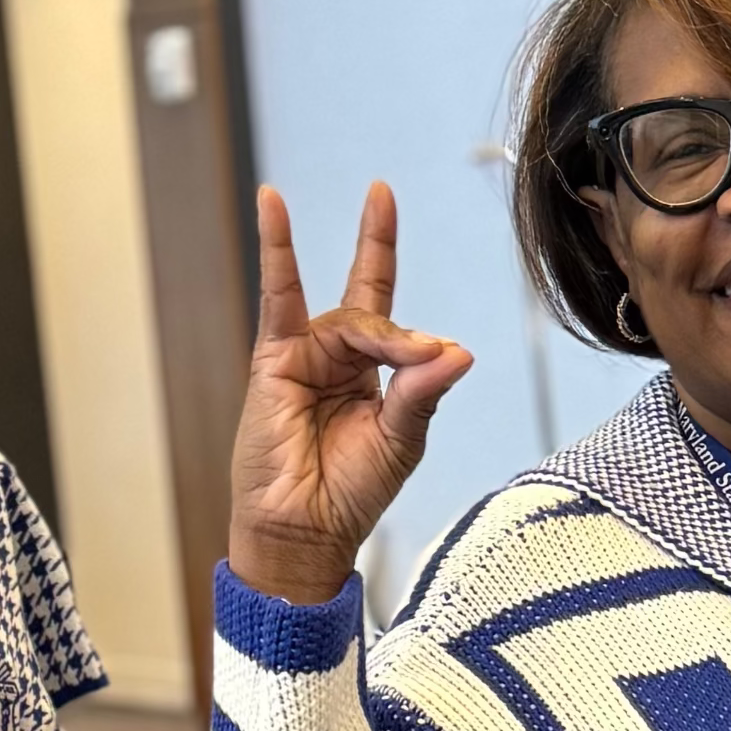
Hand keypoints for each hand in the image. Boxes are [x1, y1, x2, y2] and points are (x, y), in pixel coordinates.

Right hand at [227, 181, 473, 605]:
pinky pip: (278, 296)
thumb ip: (422, 394)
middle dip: (384, 275)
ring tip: (409, 356)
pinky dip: (277, 251)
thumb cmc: (350, 495)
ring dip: (385, 335)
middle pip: (373, 310)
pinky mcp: (275, 361)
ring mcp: (304, 356)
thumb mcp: (400, 442)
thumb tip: (457, 351)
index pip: (381, 304)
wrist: (304, 532)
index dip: (379, 249)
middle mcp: (336, 358)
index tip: (381, 198)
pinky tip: (273, 204)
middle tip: (392, 234)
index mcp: (370, 376)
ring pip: (352, 322)